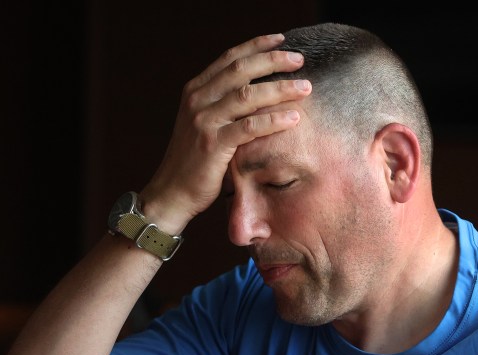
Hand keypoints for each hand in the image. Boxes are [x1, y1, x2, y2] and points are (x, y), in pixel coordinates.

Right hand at [140, 33, 310, 233]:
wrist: (173, 192)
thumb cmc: (195, 160)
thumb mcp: (203, 123)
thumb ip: (223, 104)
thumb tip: (257, 90)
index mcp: (196, 90)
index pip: (230, 58)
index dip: (257, 46)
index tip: (282, 40)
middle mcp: (198, 100)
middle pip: (241, 69)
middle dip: (273, 60)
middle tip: (299, 60)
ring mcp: (204, 121)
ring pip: (248, 95)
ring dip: (280, 88)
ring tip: (305, 87)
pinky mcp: (213, 145)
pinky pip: (249, 127)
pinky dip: (274, 120)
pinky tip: (294, 118)